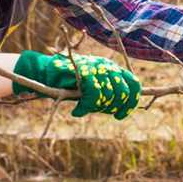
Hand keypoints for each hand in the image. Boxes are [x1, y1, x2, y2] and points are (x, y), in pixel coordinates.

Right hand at [12, 51, 140, 119]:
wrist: (48, 73)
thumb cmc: (71, 84)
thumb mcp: (93, 88)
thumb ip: (107, 94)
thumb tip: (121, 108)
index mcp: (113, 69)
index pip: (134, 84)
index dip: (130, 103)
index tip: (119, 115)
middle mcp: (107, 66)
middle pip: (123, 92)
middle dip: (113, 107)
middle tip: (99, 111)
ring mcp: (96, 67)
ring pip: (109, 94)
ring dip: (97, 107)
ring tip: (84, 109)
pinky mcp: (84, 71)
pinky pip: (94, 93)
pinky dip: (86, 107)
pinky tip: (77, 111)